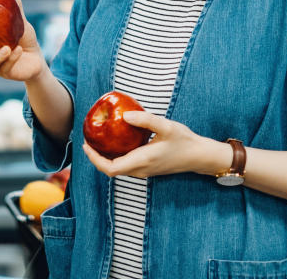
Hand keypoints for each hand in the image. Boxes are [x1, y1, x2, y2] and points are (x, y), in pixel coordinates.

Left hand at [82, 111, 218, 178]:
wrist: (199, 156)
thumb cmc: (184, 141)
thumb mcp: (166, 126)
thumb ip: (146, 120)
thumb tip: (124, 115)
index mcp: (142, 161)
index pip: (111, 168)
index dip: (95, 159)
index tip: (86, 145)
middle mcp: (141, 169)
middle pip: (110, 170)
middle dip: (96, 157)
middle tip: (87, 140)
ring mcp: (144, 171)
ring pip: (118, 169)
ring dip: (104, 158)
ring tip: (97, 140)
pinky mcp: (147, 168)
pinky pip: (125, 165)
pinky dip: (115, 157)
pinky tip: (115, 142)